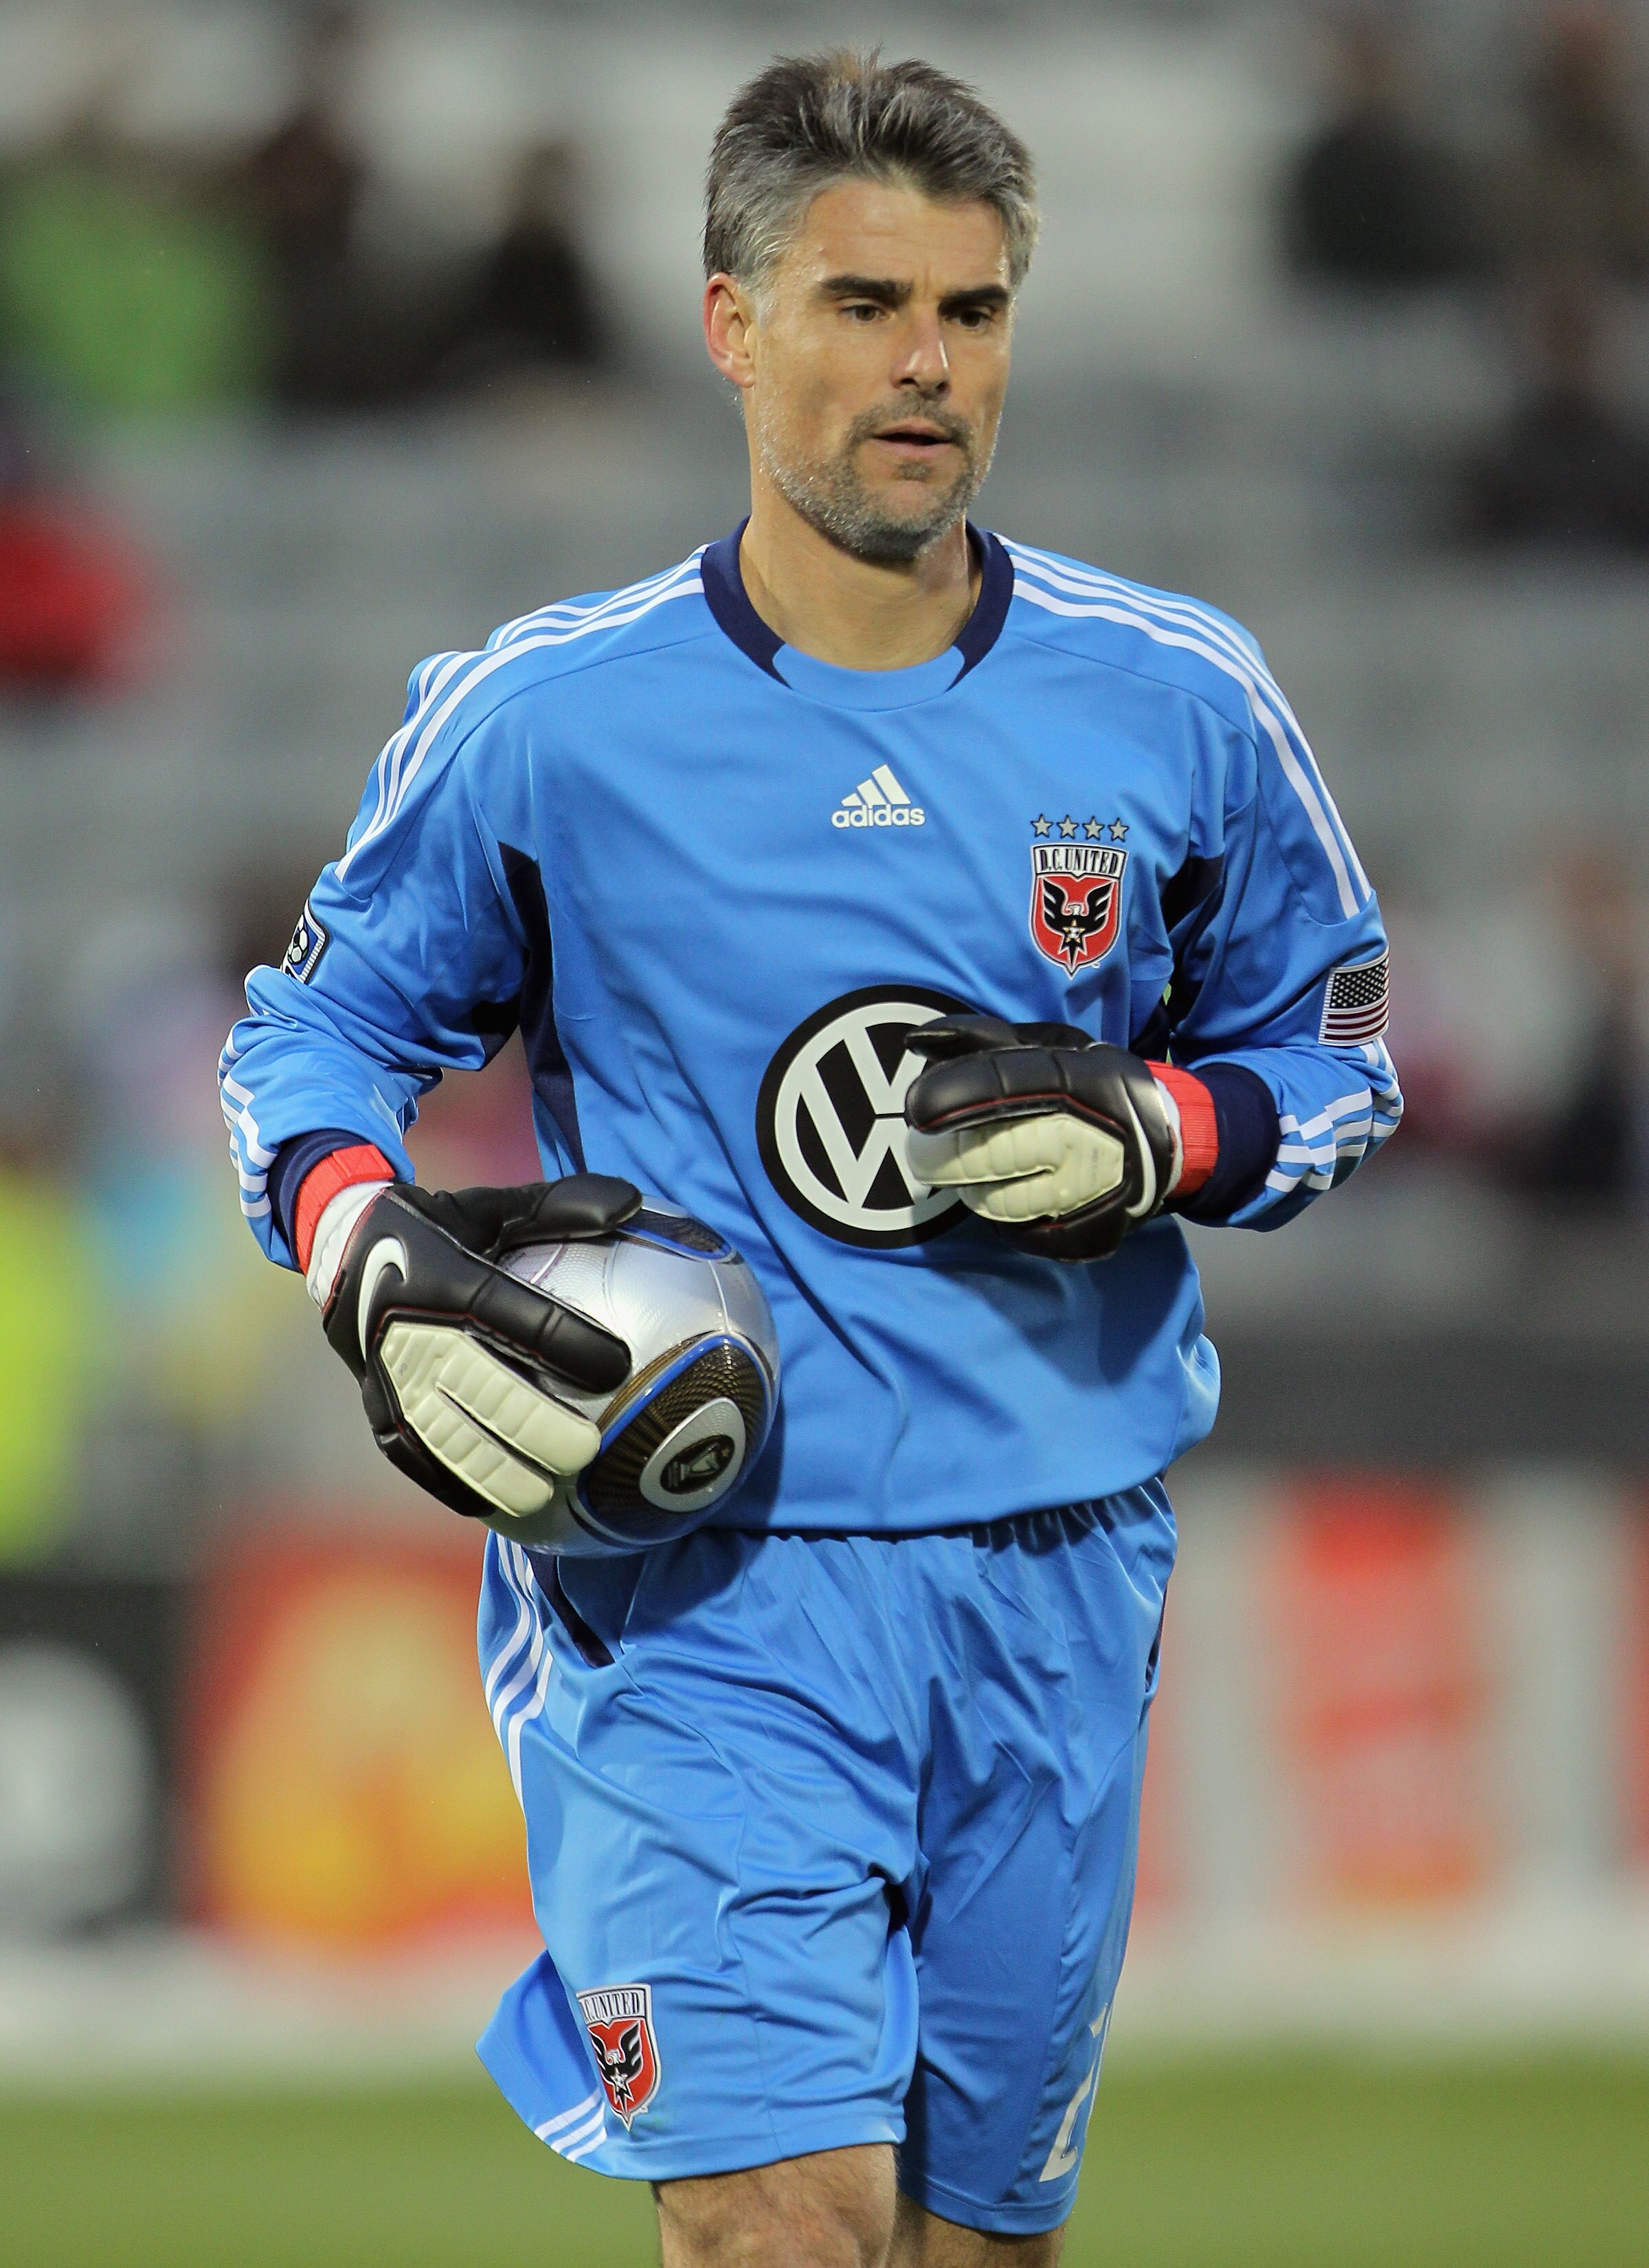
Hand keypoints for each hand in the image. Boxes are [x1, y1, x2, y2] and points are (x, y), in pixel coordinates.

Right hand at [319, 1174, 641, 1522]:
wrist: (342, 1253)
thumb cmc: (438, 1230)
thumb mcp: (489, 1206)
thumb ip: (559, 1205)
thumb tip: (631, 1202)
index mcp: (440, 1275)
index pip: (507, 1313)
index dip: (562, 1340)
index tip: (617, 1364)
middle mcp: (409, 1331)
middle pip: (480, 1387)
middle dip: (535, 1425)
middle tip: (589, 1450)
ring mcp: (389, 1378)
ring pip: (445, 1434)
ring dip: (497, 1469)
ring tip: (549, 1493)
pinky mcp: (378, 1411)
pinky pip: (416, 1458)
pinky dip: (455, 1485)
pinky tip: (498, 1506)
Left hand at [903, 1016, 1180, 1261]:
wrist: (1165, 1136)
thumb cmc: (1087, 1085)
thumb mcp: (1045, 1046)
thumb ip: (980, 1040)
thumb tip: (916, 1042)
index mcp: (1080, 1078)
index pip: (1011, 1086)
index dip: (959, 1097)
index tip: (916, 1107)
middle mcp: (1094, 1135)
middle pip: (1000, 1154)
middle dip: (947, 1157)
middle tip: (922, 1153)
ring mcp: (1099, 1189)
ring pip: (1004, 1202)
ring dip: (974, 1189)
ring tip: (973, 1171)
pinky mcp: (1097, 1232)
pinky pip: (1026, 1235)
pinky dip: (1005, 1221)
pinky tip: (1008, 1195)